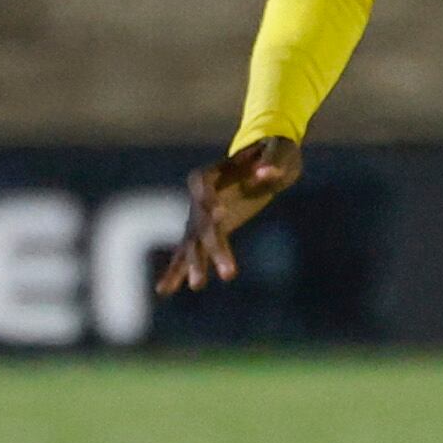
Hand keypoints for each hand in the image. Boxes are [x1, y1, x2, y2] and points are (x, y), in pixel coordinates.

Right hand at [159, 136, 299, 293]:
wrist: (266, 161)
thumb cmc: (273, 151)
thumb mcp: (278, 152)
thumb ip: (272, 162)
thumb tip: (265, 174)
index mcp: (213, 172)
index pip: (201, 183)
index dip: (206, 198)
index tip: (219, 213)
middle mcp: (200, 196)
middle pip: (201, 222)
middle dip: (212, 246)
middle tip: (226, 269)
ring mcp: (200, 217)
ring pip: (195, 243)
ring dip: (196, 265)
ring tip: (198, 286)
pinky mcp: (206, 232)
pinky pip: (190, 252)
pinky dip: (177, 271)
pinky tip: (164, 291)